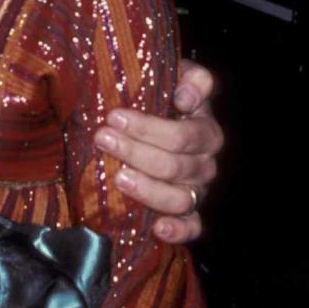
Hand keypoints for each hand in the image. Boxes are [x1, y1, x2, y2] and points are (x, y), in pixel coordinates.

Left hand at [94, 60, 222, 243]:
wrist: (154, 121)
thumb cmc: (161, 97)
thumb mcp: (174, 76)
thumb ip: (191, 78)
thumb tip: (186, 97)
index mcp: (205, 130)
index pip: (183, 135)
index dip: (150, 128)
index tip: (115, 116)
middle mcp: (205, 162)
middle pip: (175, 165)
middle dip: (135, 151)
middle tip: (102, 138)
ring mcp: (197, 190)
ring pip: (180, 198)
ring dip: (148, 189)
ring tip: (117, 177)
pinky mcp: (188, 213)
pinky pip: (193, 227)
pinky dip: (179, 231)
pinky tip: (158, 228)